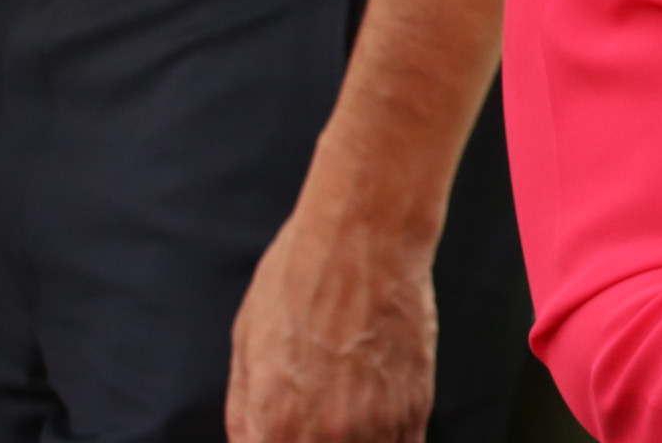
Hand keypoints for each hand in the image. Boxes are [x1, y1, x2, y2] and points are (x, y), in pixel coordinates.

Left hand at [225, 190, 437, 442]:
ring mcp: (378, 422)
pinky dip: (390, 442)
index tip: (280, 433)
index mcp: (275, 421)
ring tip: (344, 418)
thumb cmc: (300, 279)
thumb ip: (245, 411)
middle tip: (315, 420)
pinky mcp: (416, 403)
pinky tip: (375, 423)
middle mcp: (329, 433)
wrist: (367, 238)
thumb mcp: (247, 345)